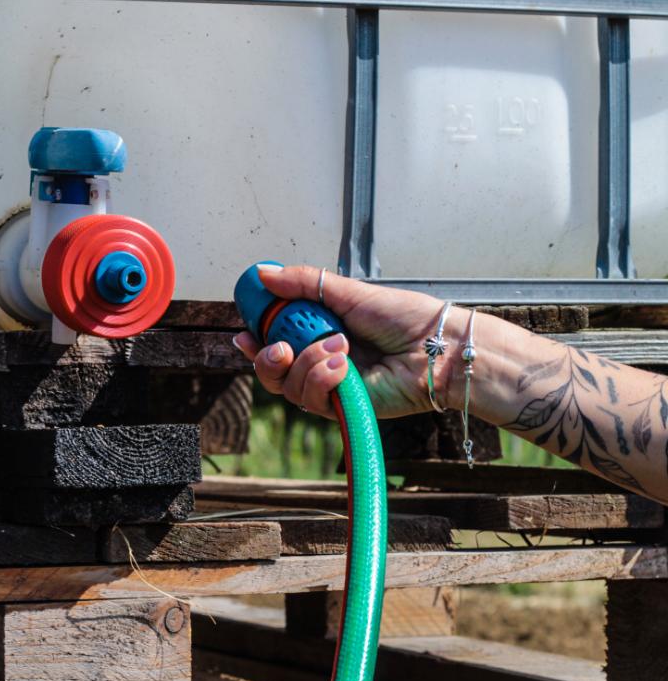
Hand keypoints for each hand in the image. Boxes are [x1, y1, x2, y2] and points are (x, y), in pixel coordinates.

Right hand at [233, 263, 448, 418]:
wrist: (434, 348)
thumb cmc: (404, 319)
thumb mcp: (348, 292)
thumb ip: (303, 283)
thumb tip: (264, 273)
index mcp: (319, 331)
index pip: (274, 339)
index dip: (255, 340)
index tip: (245, 333)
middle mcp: (319, 359)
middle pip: (272, 370)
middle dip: (268, 358)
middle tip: (280, 347)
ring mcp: (329, 385)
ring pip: (287, 385)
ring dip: (308, 363)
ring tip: (340, 347)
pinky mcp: (340, 407)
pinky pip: (310, 399)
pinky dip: (321, 379)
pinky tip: (344, 366)